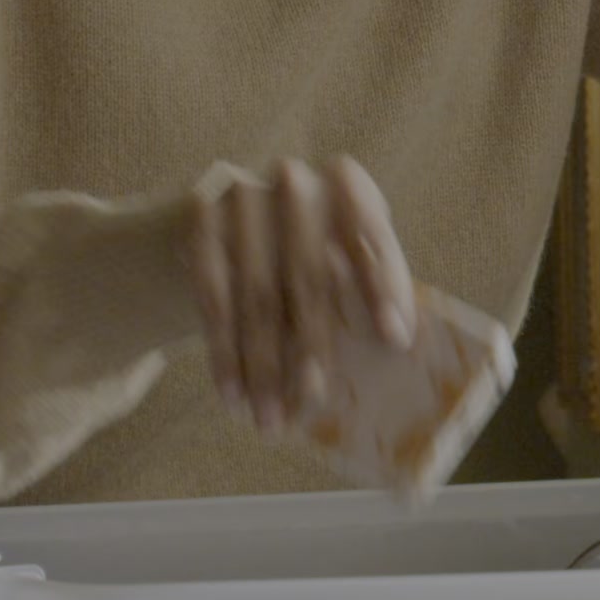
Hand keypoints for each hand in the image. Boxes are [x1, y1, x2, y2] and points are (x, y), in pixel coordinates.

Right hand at [186, 157, 418, 429]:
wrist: (232, 225)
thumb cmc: (310, 251)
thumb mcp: (346, 256)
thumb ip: (372, 287)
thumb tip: (398, 345)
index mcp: (346, 184)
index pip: (369, 231)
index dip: (381, 284)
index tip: (393, 339)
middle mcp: (294, 182)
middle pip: (307, 276)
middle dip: (311, 346)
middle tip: (313, 400)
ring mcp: (242, 198)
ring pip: (256, 297)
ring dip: (263, 366)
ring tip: (269, 417)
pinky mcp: (201, 220)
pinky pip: (212, 298)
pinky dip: (223, 354)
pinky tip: (232, 395)